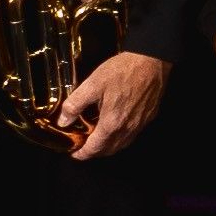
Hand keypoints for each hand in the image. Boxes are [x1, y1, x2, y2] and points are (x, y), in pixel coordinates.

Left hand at [55, 50, 171, 155]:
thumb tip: (63, 121)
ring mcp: (140, 124)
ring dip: (108, 147)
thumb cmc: (123, 70)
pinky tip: (116, 127)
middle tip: (83, 147)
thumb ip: (75, 104)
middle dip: (94, 152)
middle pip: (109, 150)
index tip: (74, 153)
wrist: (152, 61)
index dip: (82, 154)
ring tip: (98, 140)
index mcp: (112, 123)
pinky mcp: (148, 117)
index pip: (94, 149)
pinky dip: (121, 137)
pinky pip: (132, 135)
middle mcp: (127, 128)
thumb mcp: (93, 84)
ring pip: (122, 145)